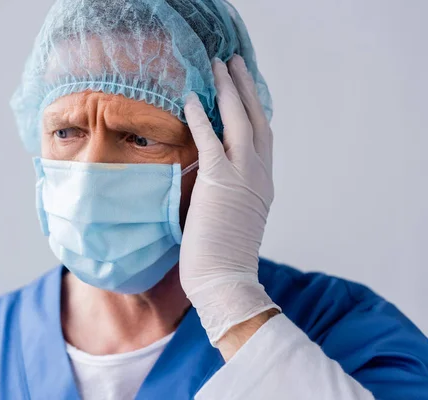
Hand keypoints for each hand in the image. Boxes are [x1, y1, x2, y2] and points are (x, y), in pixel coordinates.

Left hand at [180, 55, 279, 348]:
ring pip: (240, 120)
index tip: (245, 89)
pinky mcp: (220, 181)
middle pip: (257, 119)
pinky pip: (210, 138)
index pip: (262, 137)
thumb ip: (225, 192)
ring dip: (229, 90)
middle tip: (234, 63)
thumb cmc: (221, 257)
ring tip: (218, 66)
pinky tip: (192, 98)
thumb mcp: (230, 217)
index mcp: (263, 184)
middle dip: (245, 87)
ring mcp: (243, 176)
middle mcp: (260, 174)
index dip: (254, 109)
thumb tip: (207, 177)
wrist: (225, 281)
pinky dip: (201, 116)